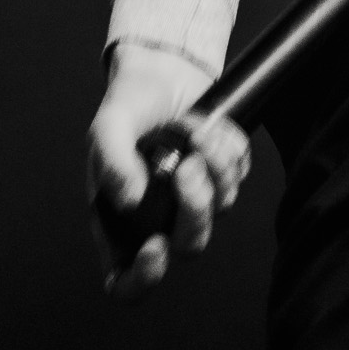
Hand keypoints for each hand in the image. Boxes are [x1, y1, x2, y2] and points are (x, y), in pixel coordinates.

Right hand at [87, 42, 251, 297]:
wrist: (161, 69)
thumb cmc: (128, 106)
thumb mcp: (108, 127)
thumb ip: (111, 161)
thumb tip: (130, 201)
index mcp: (121, 221)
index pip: (126, 280)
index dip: (141, 279)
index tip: (156, 247)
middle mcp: (160, 217)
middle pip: (189, 245)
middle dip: (196, 208)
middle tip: (188, 165)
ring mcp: (195, 196)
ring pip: (222, 208)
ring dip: (215, 167)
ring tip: (195, 129)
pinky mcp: (222, 172)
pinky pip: (240, 174)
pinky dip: (229, 148)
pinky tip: (209, 125)